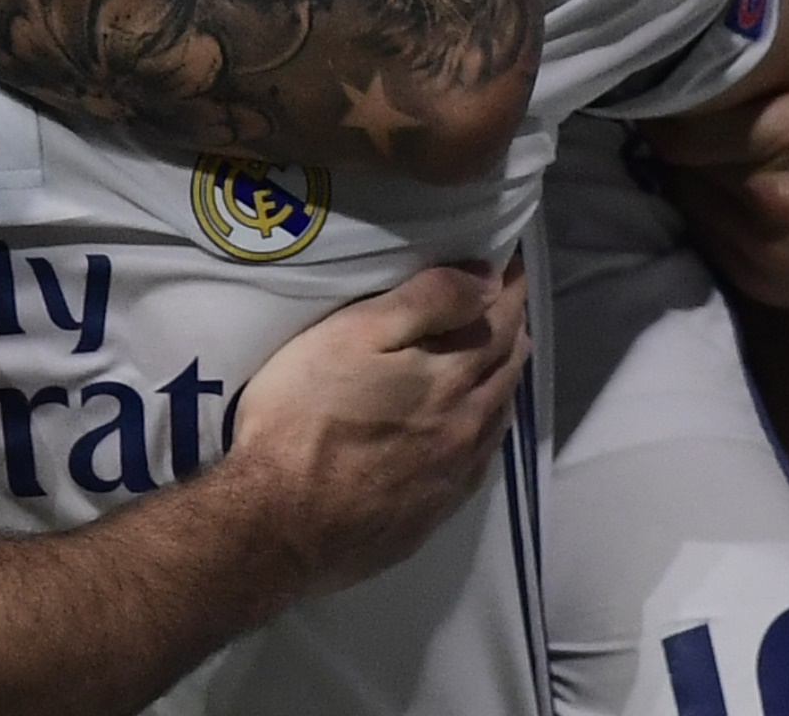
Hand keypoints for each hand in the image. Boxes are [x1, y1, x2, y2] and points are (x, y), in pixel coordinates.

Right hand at [219, 255, 531, 592]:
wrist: (276, 525)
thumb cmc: (304, 416)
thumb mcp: (355, 335)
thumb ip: (427, 301)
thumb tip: (490, 281)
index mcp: (450, 379)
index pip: (499, 321)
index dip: (509, 288)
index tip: (511, 264)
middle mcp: (466, 428)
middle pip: (507, 368)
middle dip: (512, 328)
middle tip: (507, 302)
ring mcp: (452, 477)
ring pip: (499, 416)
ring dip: (505, 379)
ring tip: (501, 356)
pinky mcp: (432, 515)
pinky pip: (480, 462)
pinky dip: (488, 430)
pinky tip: (477, 428)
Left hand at [650, 0, 788, 313]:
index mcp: (788, 132)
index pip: (686, 123)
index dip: (671, 106)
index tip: (669, 86)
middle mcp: (767, 193)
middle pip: (681, 163)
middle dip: (680, 140)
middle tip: (684, 117)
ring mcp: (763, 244)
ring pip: (691, 201)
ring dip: (695, 179)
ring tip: (710, 154)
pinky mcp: (764, 281)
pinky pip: (712, 242)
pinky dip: (716, 219)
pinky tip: (735, 197)